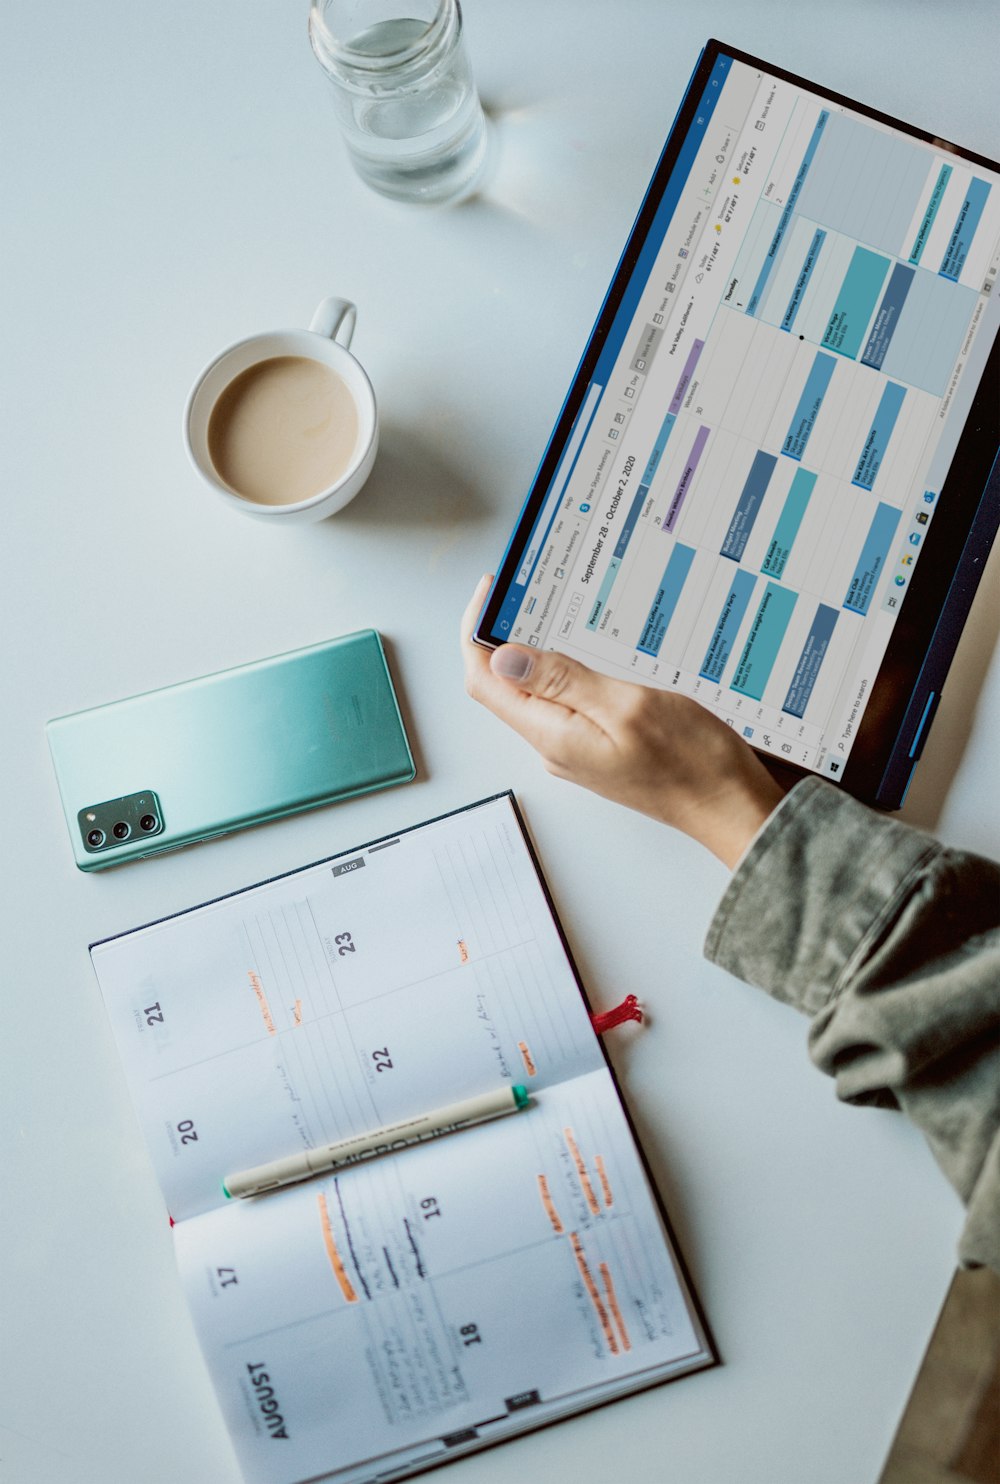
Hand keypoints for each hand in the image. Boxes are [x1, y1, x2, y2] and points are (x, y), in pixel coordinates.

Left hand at [461, 576, 784, 867]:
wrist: (729, 808)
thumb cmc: (691, 762)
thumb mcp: (627, 706)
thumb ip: (563, 681)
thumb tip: (504, 656)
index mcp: (552, 735)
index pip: (485, 681)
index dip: (476, 633)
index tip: (491, 590)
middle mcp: (555, 745)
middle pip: (506, 685)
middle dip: (506, 635)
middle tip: (529, 589)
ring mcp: (575, 749)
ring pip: (539, 692)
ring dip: (541, 651)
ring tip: (560, 610)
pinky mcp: (598, 748)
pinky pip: (568, 704)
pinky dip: (569, 671)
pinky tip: (592, 650)